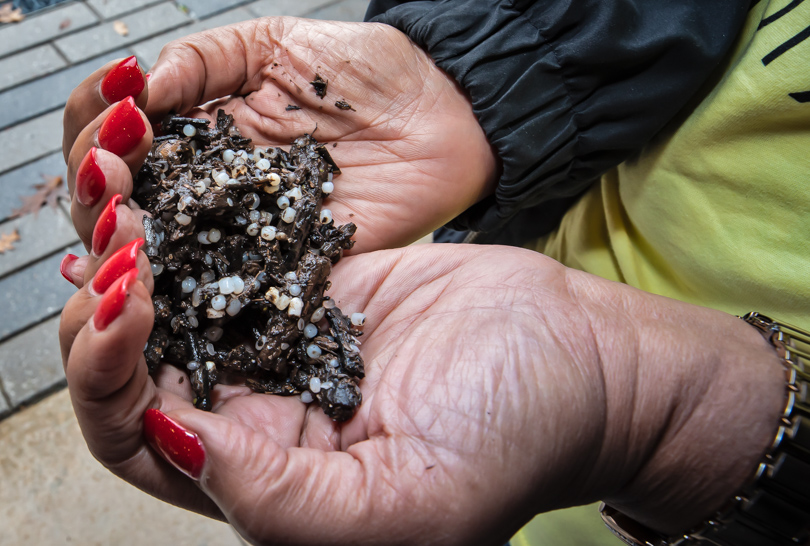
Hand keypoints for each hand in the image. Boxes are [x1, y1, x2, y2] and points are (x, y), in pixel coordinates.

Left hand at [59, 241, 785, 544]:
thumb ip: (281, 499)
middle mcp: (263, 418)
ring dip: (140, 266)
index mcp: (269, 483)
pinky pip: (231, 261)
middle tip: (117, 255)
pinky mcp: (314, 289)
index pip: (145, 444)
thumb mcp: (405, 503)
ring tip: (131, 216)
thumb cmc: (515, 439)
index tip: (125, 316)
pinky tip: (177, 205)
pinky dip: (195, 234)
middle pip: (141, 373)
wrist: (579, 356)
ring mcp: (287, 346)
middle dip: (106, 319)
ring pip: (175, 310)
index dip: (112, 385)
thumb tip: (175, 439)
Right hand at [62, 18, 496, 257]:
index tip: (119, 115)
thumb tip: (141, 88)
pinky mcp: (283, 271)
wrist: (440, 113)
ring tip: (122, 214)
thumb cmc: (364, 72)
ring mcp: (242, 234)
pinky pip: (225, 290)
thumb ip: (205, 60)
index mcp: (199, 132)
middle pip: (121, 201)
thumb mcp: (276, 43)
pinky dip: (181, 289)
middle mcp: (209, 189)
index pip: (118, 138)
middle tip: (114, 169)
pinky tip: (149, 277)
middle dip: (98, 184)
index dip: (97, 127)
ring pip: (158, 252)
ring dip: (121, 237)